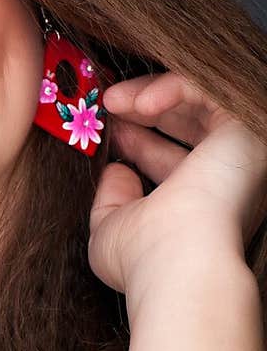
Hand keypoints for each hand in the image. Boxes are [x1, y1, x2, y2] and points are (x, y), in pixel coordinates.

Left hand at [87, 71, 266, 299]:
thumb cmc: (144, 259)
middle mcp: (225, 181)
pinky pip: (207, 89)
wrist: (178, 263)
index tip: (106, 132)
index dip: (138, 141)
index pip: (172, 160)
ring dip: (149, 94)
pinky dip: (169, 87)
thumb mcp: (112, 229)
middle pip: (188, 126)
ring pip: (198, 102)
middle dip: (142, 112)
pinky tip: (135, 103)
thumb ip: (111, 199)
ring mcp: (238, 155)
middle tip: (108, 107)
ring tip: (113, 101)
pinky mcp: (244, 130)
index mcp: (200, 205)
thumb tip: (115, 170)